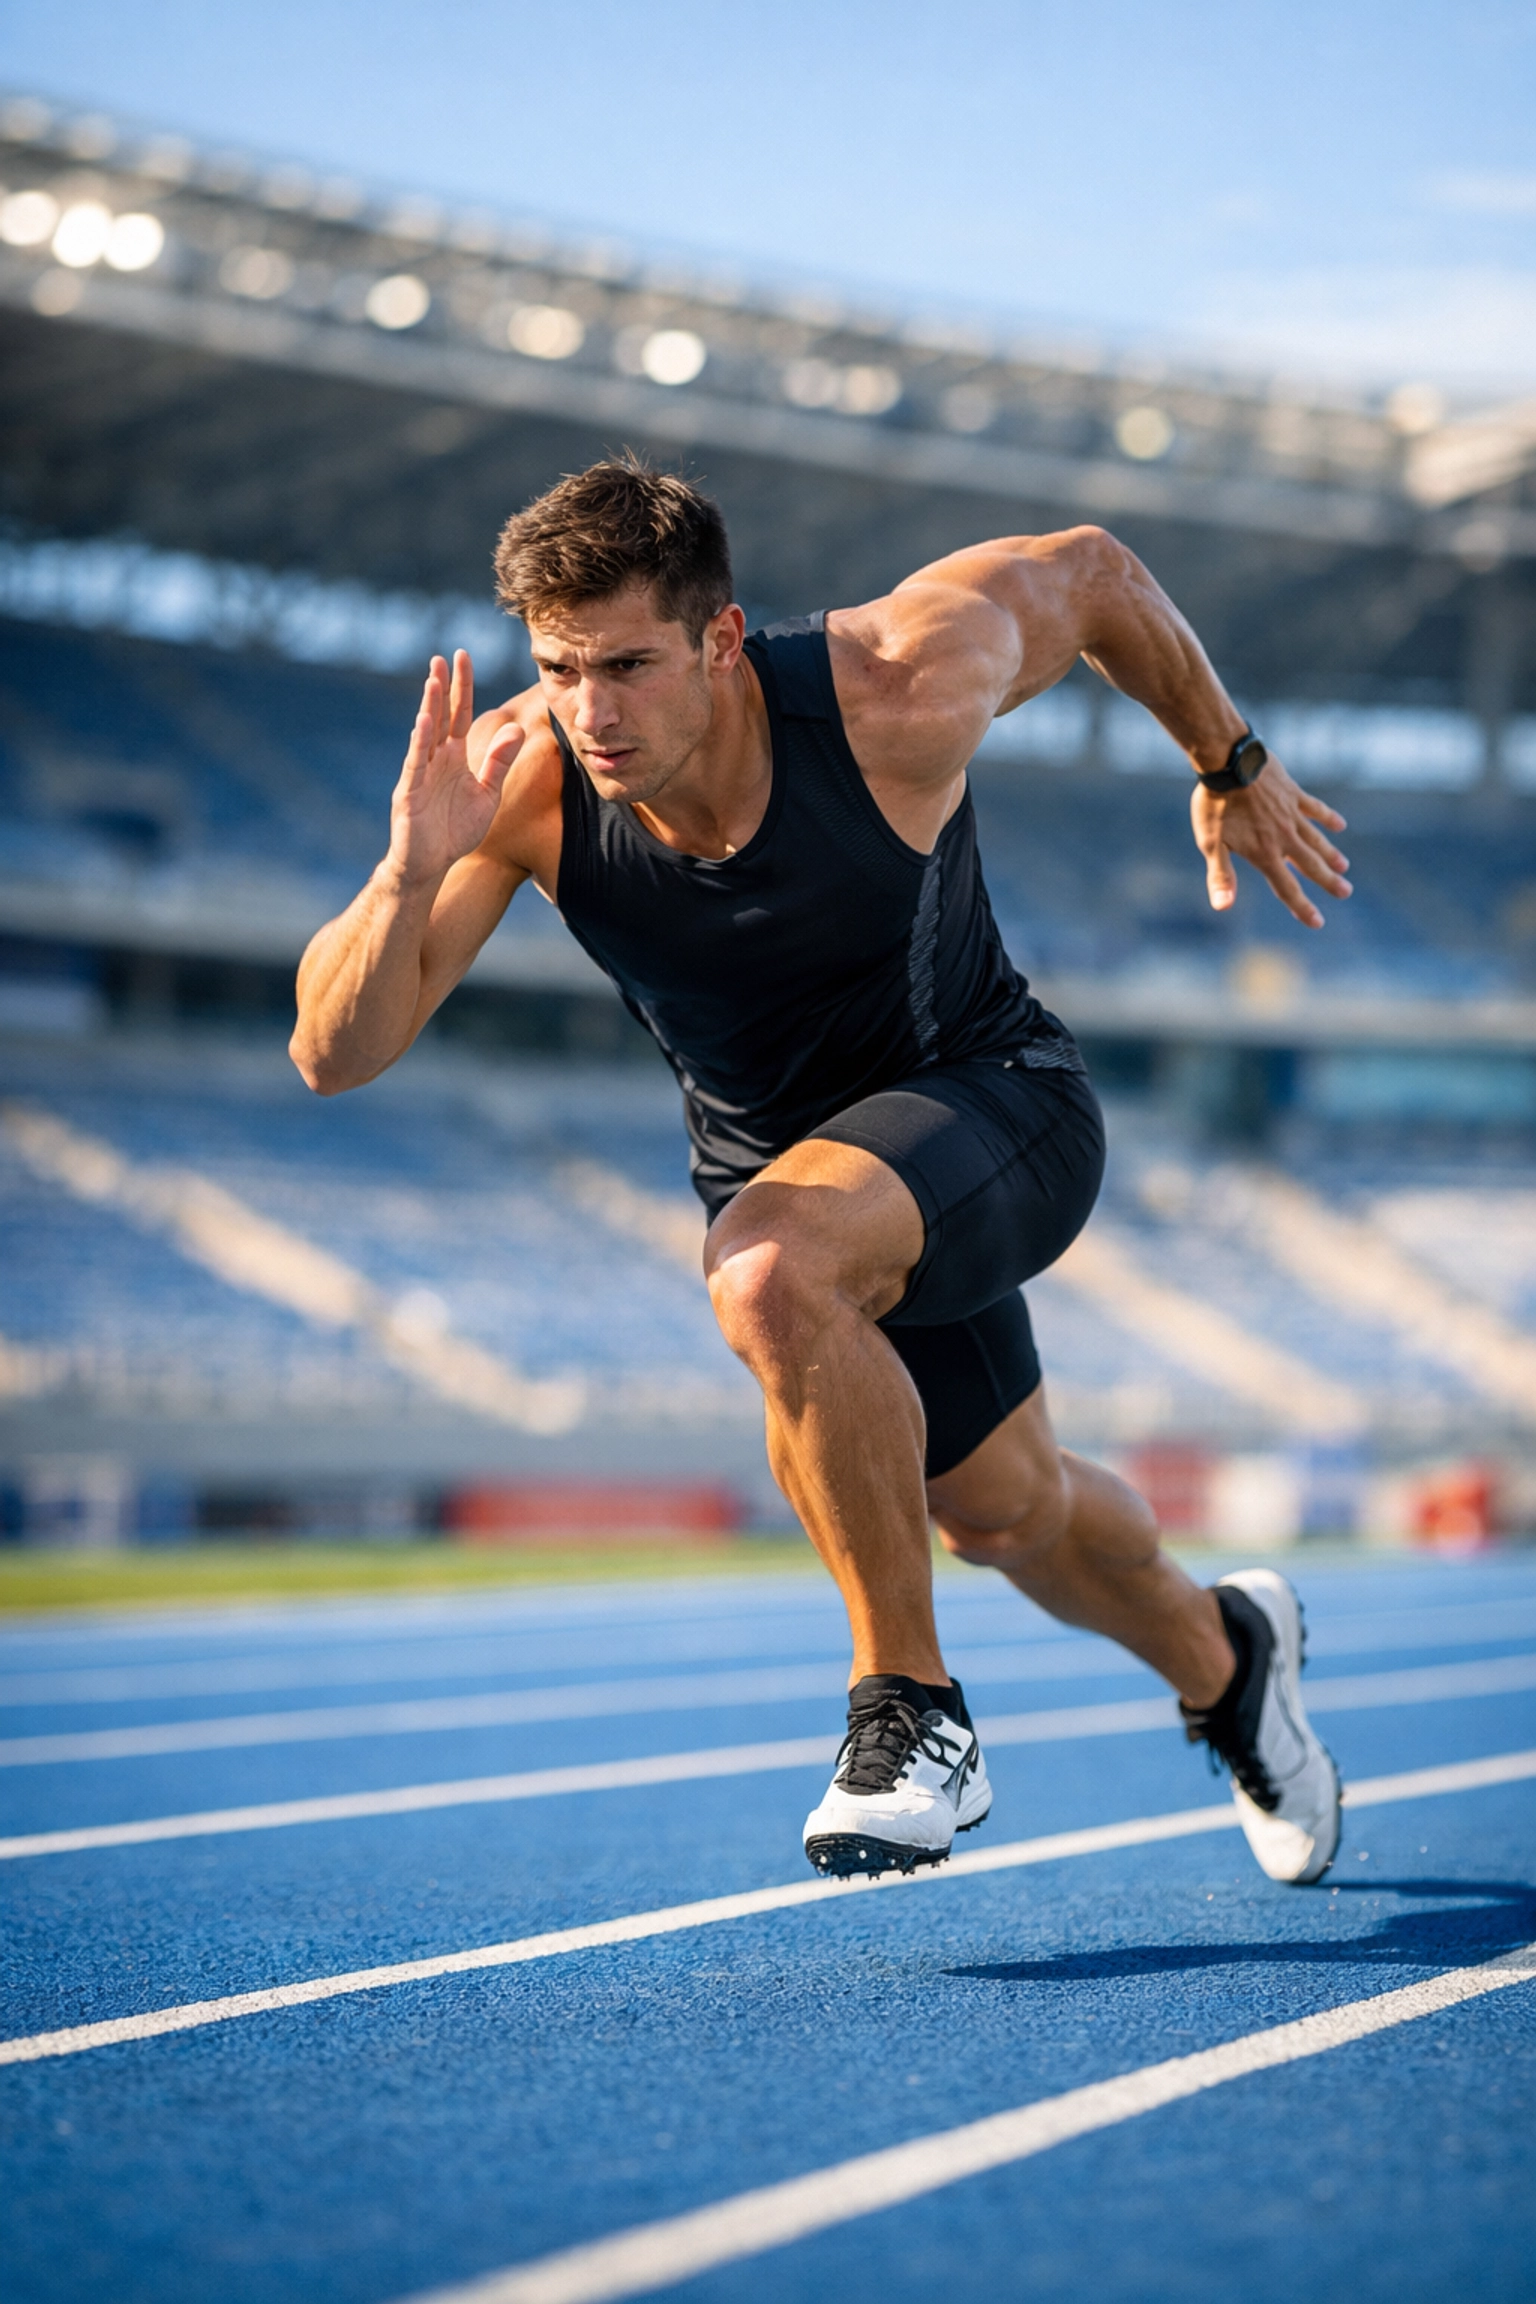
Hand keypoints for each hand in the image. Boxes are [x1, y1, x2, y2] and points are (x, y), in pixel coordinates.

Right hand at [386, 651, 523, 886]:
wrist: (431, 865)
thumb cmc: (457, 830)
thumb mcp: (487, 794)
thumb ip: (500, 763)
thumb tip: (518, 729)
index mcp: (454, 757)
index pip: (460, 714)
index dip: (463, 688)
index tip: (464, 658)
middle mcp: (435, 759)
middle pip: (440, 716)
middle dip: (442, 687)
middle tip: (444, 657)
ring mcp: (420, 773)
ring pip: (425, 734)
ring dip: (429, 706)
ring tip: (433, 679)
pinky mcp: (409, 792)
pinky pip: (415, 763)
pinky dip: (419, 743)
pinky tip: (423, 721)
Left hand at [1192, 755, 1351, 929]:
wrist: (1228, 761)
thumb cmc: (1214, 805)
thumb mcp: (1210, 844)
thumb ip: (1220, 876)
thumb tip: (1223, 907)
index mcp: (1264, 853)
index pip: (1286, 888)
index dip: (1302, 907)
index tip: (1318, 922)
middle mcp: (1283, 837)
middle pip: (1310, 865)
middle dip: (1327, 881)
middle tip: (1345, 892)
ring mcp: (1291, 814)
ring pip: (1316, 839)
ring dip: (1330, 854)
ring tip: (1343, 867)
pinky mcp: (1293, 793)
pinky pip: (1315, 809)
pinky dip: (1328, 818)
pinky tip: (1340, 825)